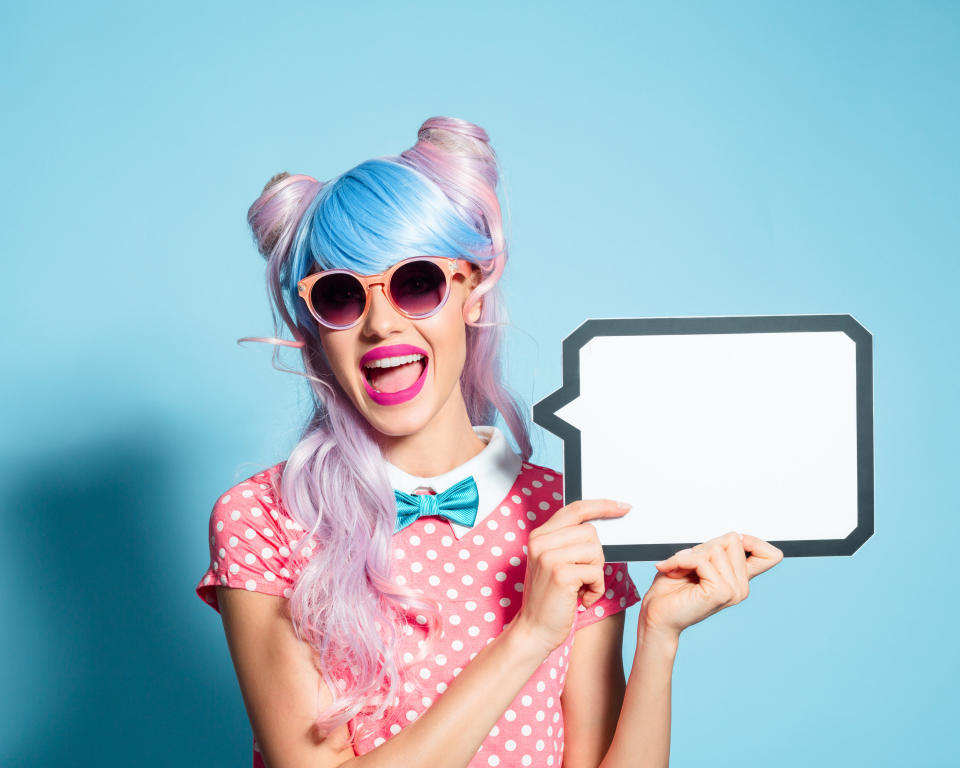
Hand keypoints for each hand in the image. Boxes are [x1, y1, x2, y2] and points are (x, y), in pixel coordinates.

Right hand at [513, 500, 630, 654]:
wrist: (534, 631)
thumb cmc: (550, 599)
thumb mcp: (554, 564)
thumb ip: (568, 542)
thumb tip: (600, 524)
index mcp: (539, 535)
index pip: (575, 509)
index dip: (601, 506)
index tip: (622, 507)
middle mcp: (541, 542)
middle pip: (590, 532)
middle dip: (596, 556)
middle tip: (583, 577)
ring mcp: (549, 556)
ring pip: (595, 551)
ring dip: (596, 574)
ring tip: (581, 588)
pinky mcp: (561, 574)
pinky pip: (596, 572)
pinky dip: (596, 589)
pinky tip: (582, 599)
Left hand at [639, 532, 782, 639]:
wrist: (656, 615)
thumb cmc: (671, 590)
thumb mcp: (697, 560)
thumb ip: (718, 550)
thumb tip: (737, 536)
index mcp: (738, 579)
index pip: (769, 556)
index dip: (753, 541)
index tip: (727, 544)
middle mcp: (740, 586)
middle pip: (733, 540)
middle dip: (704, 547)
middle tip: (687, 565)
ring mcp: (733, 591)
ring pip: (716, 549)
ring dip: (688, 555)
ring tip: (679, 570)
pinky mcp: (720, 592)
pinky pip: (701, 560)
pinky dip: (681, 561)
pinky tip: (673, 572)